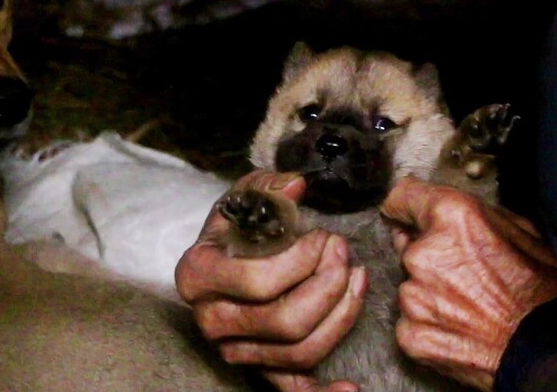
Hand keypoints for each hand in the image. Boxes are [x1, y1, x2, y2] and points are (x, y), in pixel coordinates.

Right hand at [175, 170, 366, 391]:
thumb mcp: (244, 197)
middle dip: (328, 286)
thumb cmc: (236, 227)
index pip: (258, 282)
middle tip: (344, 255)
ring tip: (357, 280)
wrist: (224, 256)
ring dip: (341, 316)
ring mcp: (235, 349)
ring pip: (299, 352)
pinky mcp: (258, 368)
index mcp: (199, 276)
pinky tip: (351, 388)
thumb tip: (296, 185)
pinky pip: (291, 390)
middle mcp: (212, 320)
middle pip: (285, 322)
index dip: (302, 262)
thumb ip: (267, 187)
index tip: (322, 238)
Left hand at [380, 177, 556, 390]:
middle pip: (408, 245)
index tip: (406, 213)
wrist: (548, 352)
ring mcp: (413, 297)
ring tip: (469, 304)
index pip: (402, 198)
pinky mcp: (410, 333)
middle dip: (429, 255)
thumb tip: (442, 208)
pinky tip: (460, 327)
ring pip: (411, 285)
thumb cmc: (541, 292)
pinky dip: (430, 324)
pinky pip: (411, 321)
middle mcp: (423, 255)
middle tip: (464, 273)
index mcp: (452, 218)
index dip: (406, 206)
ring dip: (430, 292)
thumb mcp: (521, 230)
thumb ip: (471, 214)